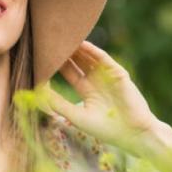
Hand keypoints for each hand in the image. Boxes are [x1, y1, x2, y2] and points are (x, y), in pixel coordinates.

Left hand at [35, 40, 162, 157]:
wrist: (133, 134)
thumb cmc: (105, 129)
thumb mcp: (76, 116)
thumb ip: (59, 104)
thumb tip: (39, 94)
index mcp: (88, 91)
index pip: (70, 72)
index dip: (58, 64)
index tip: (43, 55)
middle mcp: (97, 81)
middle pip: (78, 62)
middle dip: (66, 52)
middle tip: (50, 40)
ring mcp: (108, 76)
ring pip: (90, 57)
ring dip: (77, 48)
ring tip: (62, 37)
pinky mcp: (118, 74)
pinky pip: (104, 59)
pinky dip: (94, 51)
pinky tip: (82, 44)